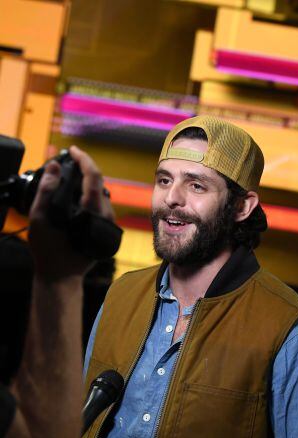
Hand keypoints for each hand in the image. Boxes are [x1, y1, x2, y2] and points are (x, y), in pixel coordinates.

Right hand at [28, 146, 114, 280]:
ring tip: (70, 174)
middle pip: (99, 183)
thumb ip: (46, 190)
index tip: (73, 150)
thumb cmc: (48, 250)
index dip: (84, 159)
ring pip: (101, 194)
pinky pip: (100, 204)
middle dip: (84, 169)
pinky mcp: (107, 228)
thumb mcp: (39, 219)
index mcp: (92, 212)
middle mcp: (105, 216)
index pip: (94, 177)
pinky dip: (89, 195)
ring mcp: (108, 223)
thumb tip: (55, 166)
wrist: (61, 276)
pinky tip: (76, 194)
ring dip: (87, 182)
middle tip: (67, 161)